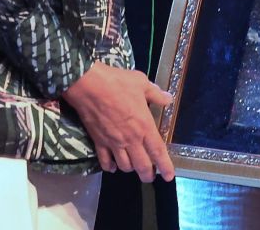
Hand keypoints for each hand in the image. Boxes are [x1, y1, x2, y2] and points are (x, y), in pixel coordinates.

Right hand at [62, 62, 174, 181]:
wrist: (90, 86)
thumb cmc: (118, 83)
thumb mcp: (142, 83)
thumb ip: (156, 94)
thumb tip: (168, 99)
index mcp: (144, 125)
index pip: (158, 151)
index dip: (165, 166)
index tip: (169, 176)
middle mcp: (131, 139)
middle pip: (141, 165)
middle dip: (147, 175)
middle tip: (150, 177)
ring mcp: (113, 142)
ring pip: (124, 166)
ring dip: (130, 169)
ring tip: (133, 168)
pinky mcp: (98, 142)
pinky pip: (105, 161)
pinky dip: (109, 166)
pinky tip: (112, 167)